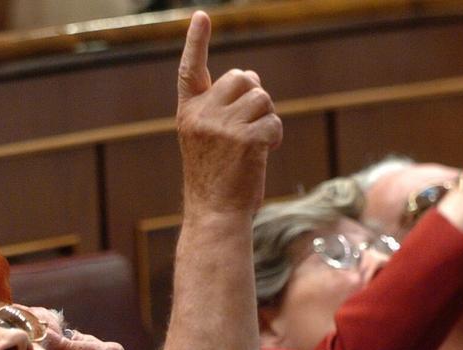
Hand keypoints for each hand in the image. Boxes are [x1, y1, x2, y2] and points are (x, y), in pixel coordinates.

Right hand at [176, 11, 282, 218]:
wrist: (215, 216)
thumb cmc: (216, 180)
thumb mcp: (209, 140)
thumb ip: (223, 108)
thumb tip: (253, 79)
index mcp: (188, 114)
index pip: (190, 70)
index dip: (196, 42)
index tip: (200, 17)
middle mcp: (201, 115)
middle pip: (242, 78)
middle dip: (255, 96)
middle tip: (250, 125)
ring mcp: (222, 127)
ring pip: (261, 97)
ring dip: (267, 118)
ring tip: (255, 145)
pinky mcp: (245, 139)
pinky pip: (273, 121)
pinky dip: (274, 136)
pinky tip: (263, 154)